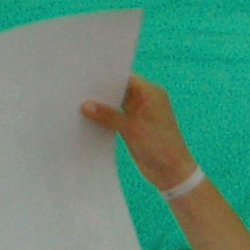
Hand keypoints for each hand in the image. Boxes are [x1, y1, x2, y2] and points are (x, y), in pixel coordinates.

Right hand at [81, 75, 199, 193]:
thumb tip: (86, 106)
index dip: (106, 77)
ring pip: (116, 105)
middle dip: (101, 91)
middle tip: (76, 88)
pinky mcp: (133, 127)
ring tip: (77, 102)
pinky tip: (87, 118)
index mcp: (151, 93)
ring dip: (102, 106)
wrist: (172, 173)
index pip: (125, 78)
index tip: (85, 75)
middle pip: (119, 90)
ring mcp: (139, 114)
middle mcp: (145, 100)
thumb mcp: (132, 129)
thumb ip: (109, 116)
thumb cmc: (160, 147)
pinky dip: (105, 118)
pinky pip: (116, 118)